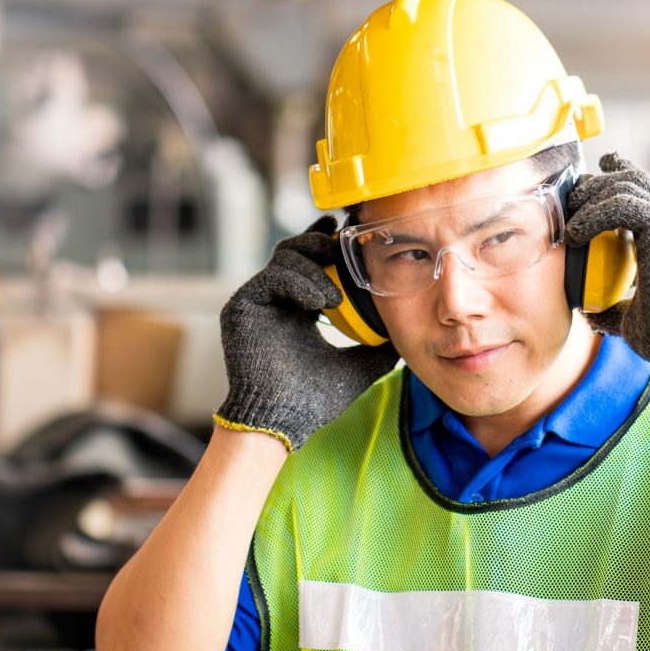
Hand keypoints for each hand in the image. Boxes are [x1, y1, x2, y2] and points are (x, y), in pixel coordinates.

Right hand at [216, 216, 399, 449]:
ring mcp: (257, 301)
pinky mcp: (241, 306)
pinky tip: (320, 303)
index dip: (327, 242)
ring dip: (315, 269)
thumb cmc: (316, 399)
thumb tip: (408, 332)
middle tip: (341, 247)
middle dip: (319, 242)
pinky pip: (271, 277)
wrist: (284, 420)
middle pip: (295, 250)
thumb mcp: (359, 365)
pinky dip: (299, 283)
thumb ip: (380, 346)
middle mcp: (276, 300)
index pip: (312, 263)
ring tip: (335, 297)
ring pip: (284, 258)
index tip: (346, 230)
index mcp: (299, 308)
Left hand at [563, 153, 649, 377]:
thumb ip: (611, 306)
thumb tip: (588, 310)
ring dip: (592, 195)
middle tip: (571, 198)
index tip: (599, 166)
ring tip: (570, 220)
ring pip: (627, 184)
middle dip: (597, 181)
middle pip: (632, 179)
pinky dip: (595, 213)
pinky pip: (623, 203)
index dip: (620, 172)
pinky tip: (577, 234)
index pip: (642, 192)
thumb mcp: (628, 316)